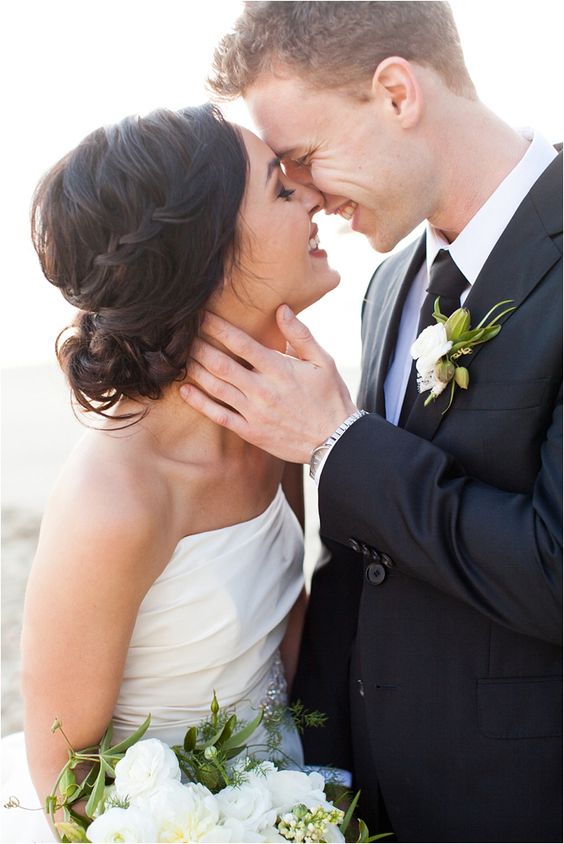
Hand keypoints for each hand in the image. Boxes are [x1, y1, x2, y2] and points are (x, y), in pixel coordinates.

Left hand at [180, 306, 356, 462]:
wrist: (335, 440)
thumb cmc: (330, 397)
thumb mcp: (323, 361)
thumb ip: (300, 335)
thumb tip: (281, 309)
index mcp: (279, 370)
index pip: (241, 343)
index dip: (218, 327)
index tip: (203, 316)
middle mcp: (262, 390)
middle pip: (221, 364)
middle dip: (200, 347)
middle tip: (186, 335)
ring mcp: (254, 413)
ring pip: (216, 388)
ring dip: (196, 370)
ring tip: (183, 357)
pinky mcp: (250, 432)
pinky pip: (219, 416)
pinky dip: (199, 403)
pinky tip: (185, 391)